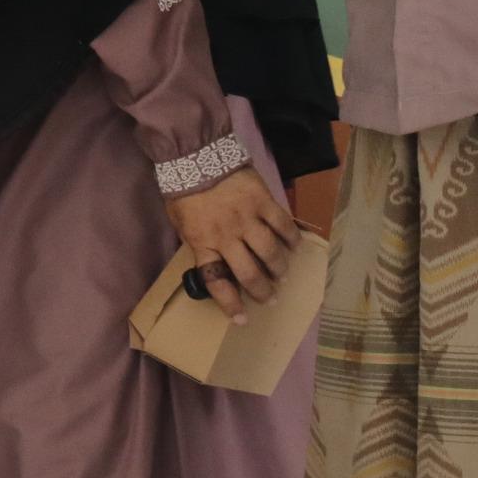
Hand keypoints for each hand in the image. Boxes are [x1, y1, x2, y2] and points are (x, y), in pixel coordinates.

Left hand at [163, 166, 299, 322]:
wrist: (197, 158)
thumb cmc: (185, 194)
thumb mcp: (183, 225)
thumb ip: (200, 244)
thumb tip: (217, 265)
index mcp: (203, 243)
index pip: (217, 282)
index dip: (231, 304)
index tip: (242, 319)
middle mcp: (226, 236)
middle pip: (249, 273)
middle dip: (263, 292)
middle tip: (271, 299)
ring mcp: (247, 219)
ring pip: (270, 252)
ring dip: (279, 269)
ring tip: (283, 275)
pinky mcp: (264, 202)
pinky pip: (283, 225)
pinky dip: (291, 238)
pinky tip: (295, 246)